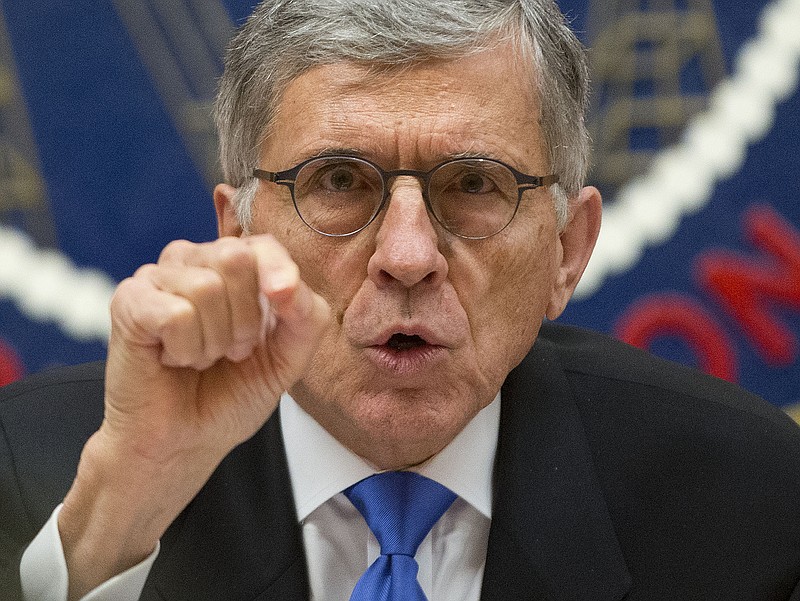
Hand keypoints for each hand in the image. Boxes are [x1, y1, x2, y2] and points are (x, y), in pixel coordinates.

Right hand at [58, 235, 330, 598]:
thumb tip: (289, 285)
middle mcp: (194, 262)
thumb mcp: (288, 358)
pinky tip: (173, 359)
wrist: (185, 442)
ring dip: (213, 342)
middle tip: (229, 350)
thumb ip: (306, 317)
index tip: (283, 301)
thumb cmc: (231, 394)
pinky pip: (176, 313)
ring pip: (206, 288)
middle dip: (245, 320)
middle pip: (236, 259)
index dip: (279, 271)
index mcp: (234, 268)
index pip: (263, 245)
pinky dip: (185, 349)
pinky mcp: (129, 301)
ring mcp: (157, 277)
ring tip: (200, 358)